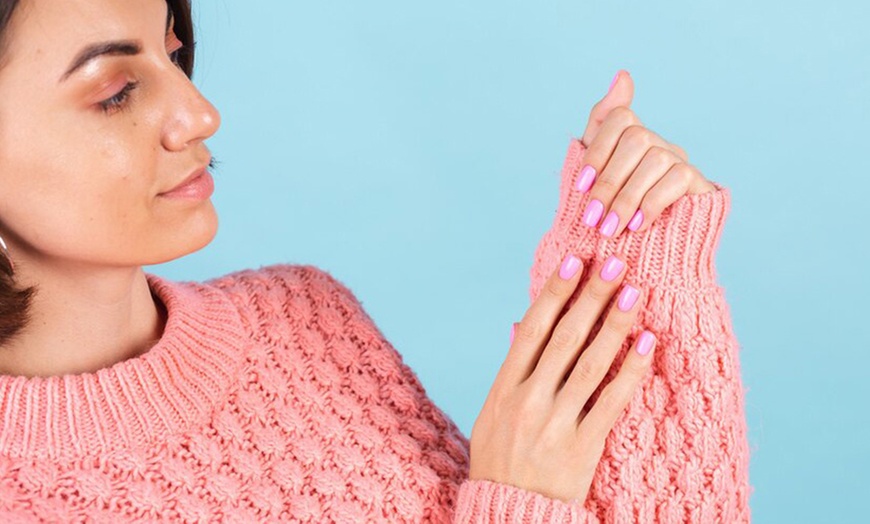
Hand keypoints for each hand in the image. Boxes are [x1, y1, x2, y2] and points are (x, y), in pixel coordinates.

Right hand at [468, 252, 656, 503]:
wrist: (509, 513)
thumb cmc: (500, 460)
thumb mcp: (492, 413)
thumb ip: (511, 370)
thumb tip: (522, 325)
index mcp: (504, 387)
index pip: (532, 328)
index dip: (554, 292)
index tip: (573, 261)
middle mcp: (528, 399)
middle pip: (564, 337)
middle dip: (590, 296)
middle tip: (613, 263)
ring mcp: (555, 423)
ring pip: (589, 363)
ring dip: (613, 324)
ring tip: (633, 292)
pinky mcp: (582, 447)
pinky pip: (611, 402)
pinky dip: (629, 371)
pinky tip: (646, 343)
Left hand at [575, 70, 716, 237]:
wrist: (646, 252)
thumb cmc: (615, 213)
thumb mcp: (597, 173)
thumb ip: (601, 126)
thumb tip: (624, 74)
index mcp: (631, 138)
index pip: (618, 118)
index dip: (598, 149)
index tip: (580, 186)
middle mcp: (658, 142)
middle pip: (636, 138)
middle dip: (609, 181)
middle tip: (592, 218)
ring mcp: (680, 159)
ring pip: (655, 159)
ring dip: (628, 197)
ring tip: (611, 228)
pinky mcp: (698, 181)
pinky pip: (677, 179)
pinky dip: (651, 203)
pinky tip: (636, 226)